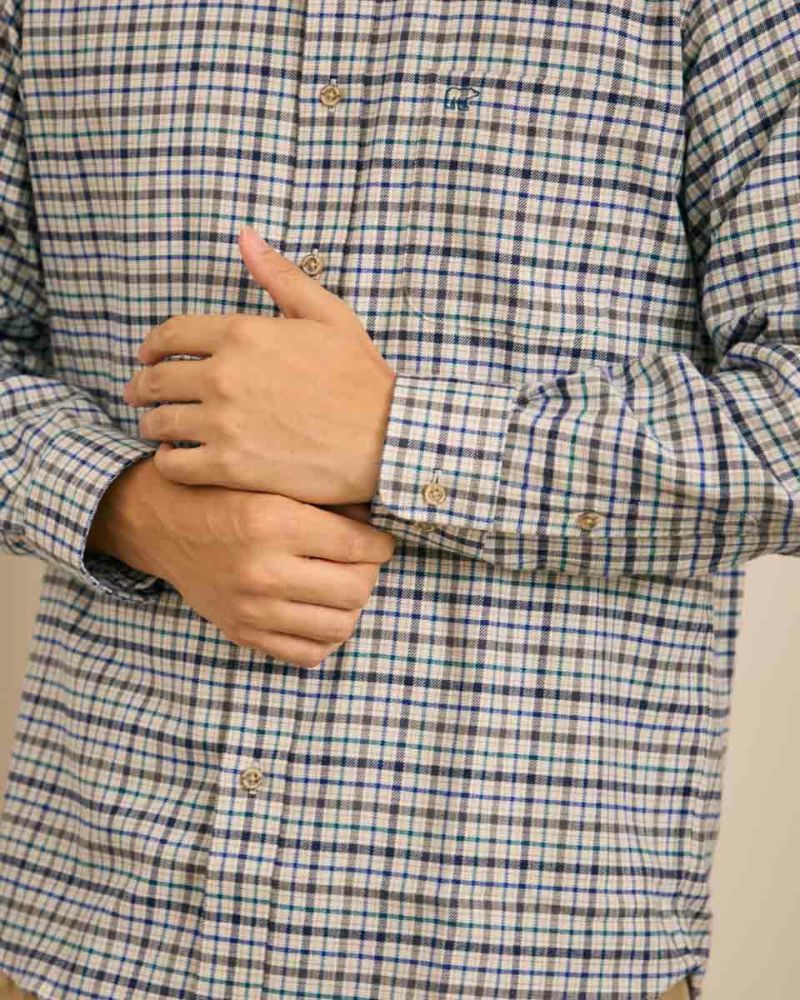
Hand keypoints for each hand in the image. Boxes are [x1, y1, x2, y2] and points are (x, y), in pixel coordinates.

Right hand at [87, 457, 395, 668]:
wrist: (162, 524)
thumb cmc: (224, 493)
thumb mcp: (272, 481)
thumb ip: (324, 502)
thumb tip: (375, 524)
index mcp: (274, 523)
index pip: (359, 546)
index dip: (380, 544)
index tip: (379, 541)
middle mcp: (263, 570)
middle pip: (356, 589)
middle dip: (369, 574)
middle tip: (362, 562)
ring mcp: (252, 609)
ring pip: (339, 625)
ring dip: (351, 606)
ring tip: (342, 585)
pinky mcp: (242, 632)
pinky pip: (307, 653)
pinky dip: (324, 636)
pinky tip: (320, 611)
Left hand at [123, 225, 396, 504]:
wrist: (388, 440)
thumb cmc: (361, 378)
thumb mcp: (328, 315)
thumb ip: (280, 277)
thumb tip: (245, 237)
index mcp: (244, 333)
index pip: (170, 335)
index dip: (151, 347)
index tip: (148, 358)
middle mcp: (225, 375)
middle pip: (157, 380)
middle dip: (142, 386)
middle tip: (139, 395)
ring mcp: (224, 423)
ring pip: (159, 423)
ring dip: (152, 425)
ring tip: (158, 429)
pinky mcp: (230, 466)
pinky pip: (174, 465)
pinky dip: (167, 462)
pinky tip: (177, 459)